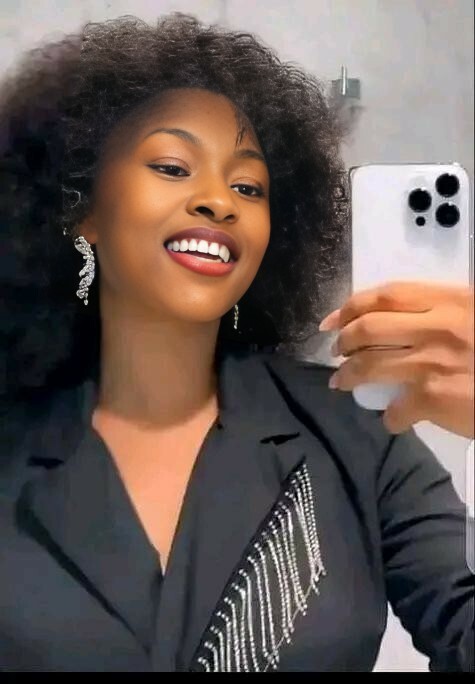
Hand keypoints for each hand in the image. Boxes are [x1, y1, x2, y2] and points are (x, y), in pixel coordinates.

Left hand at [318, 281, 473, 437]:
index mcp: (451, 300)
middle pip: (369, 328)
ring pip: (371, 366)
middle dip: (343, 341)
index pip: (387, 295)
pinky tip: (393, 420)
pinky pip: (396, 410)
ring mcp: (433, 362)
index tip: (333, 319)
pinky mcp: (436, 398)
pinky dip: (389, 418)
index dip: (351, 305)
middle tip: (335, 351)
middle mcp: (438, 326)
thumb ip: (445, 313)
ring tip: (341, 382)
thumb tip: (406, 323)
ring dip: (349, 376)